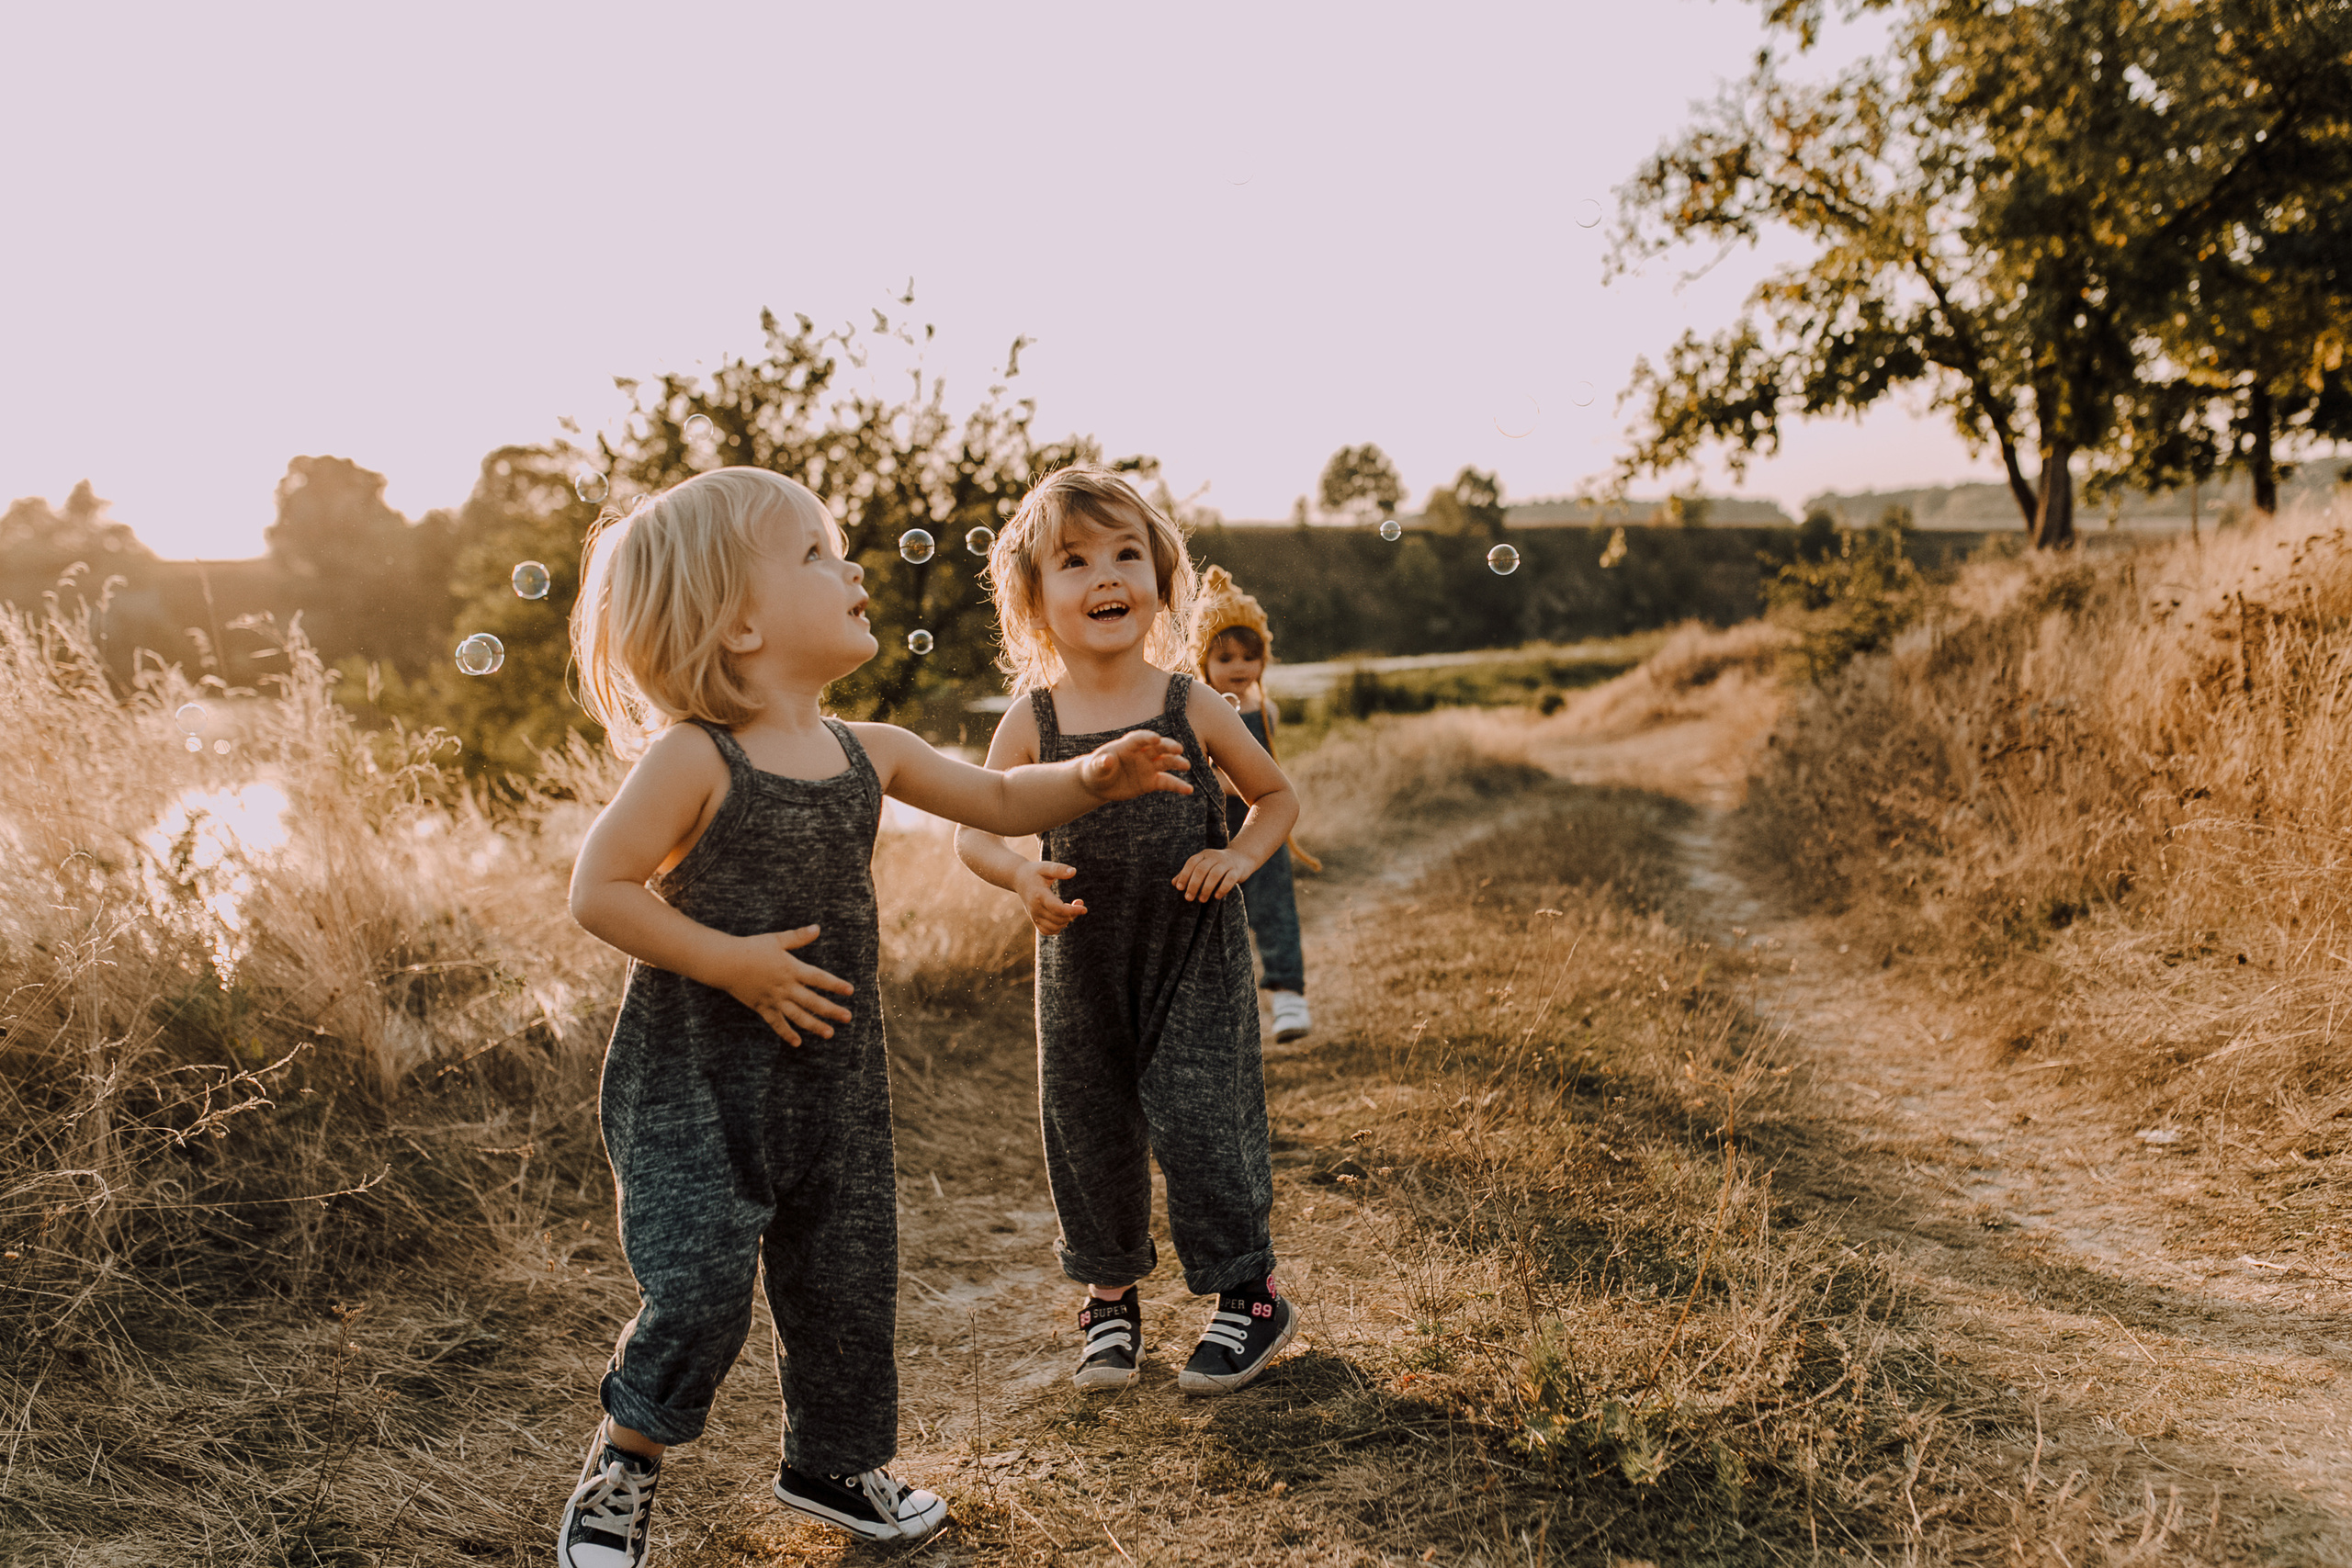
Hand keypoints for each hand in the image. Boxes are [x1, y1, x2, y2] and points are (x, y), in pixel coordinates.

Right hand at [720, 925, 854, 1044]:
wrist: (725, 963)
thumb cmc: (751, 948)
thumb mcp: (776, 940)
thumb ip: (798, 937)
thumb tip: (817, 928)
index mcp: (791, 969)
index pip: (819, 978)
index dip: (835, 985)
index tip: (850, 991)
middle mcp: (785, 987)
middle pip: (813, 1001)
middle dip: (831, 1010)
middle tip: (848, 1018)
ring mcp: (774, 999)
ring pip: (798, 1016)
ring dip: (814, 1025)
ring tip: (829, 1033)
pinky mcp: (762, 1008)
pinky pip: (776, 1023)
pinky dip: (786, 1033)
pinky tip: (798, 1042)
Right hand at [1015, 860, 1088, 934]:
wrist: (1018, 878)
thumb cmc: (1035, 871)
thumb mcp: (1046, 867)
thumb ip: (1059, 869)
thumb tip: (1074, 871)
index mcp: (1039, 895)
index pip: (1058, 909)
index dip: (1073, 911)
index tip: (1084, 908)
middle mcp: (1035, 908)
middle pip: (1059, 920)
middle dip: (1073, 913)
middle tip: (1079, 901)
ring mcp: (1034, 916)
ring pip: (1055, 927)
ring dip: (1067, 920)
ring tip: (1070, 907)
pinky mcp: (1034, 920)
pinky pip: (1047, 931)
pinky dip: (1058, 927)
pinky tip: (1063, 916)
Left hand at [1079, 731, 1191, 801]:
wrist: (1099, 783)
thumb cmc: (1095, 771)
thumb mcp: (1094, 768)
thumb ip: (1101, 763)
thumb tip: (1107, 760)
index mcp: (1127, 746)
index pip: (1139, 739)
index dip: (1147, 738)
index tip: (1156, 738)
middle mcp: (1141, 754)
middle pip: (1157, 747)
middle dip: (1168, 747)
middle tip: (1178, 749)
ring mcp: (1148, 767)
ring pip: (1165, 762)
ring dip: (1176, 763)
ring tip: (1186, 765)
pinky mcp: (1151, 781)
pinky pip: (1167, 783)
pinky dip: (1178, 786)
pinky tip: (1189, 790)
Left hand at [1172, 848, 1253, 902]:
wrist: (1242, 857)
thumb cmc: (1218, 865)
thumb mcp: (1204, 866)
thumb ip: (1189, 873)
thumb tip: (1173, 883)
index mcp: (1204, 854)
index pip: (1192, 862)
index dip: (1184, 875)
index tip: (1179, 888)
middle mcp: (1215, 857)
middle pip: (1201, 869)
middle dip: (1193, 885)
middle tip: (1188, 898)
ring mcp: (1227, 863)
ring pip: (1215, 874)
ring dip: (1206, 888)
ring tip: (1202, 900)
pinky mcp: (1237, 870)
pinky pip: (1229, 879)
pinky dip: (1222, 888)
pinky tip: (1216, 897)